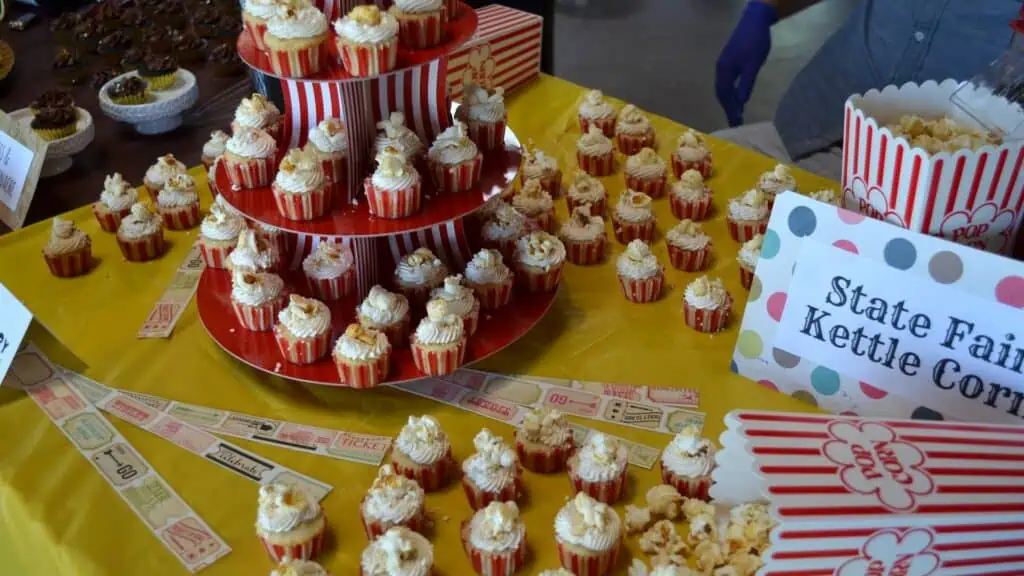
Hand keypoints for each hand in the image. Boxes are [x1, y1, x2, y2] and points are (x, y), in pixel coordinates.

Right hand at [715, 1, 776, 126]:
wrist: (755, 21)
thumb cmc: (755, 43)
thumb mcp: (753, 65)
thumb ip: (746, 84)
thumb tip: (741, 103)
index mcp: (724, 71)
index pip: (725, 95)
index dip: (730, 109)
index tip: (736, 122)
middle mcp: (720, 69)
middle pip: (721, 93)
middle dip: (728, 107)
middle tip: (735, 122)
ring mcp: (724, 64)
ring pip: (724, 87)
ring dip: (729, 100)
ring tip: (736, 112)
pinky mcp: (729, 61)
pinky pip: (727, 81)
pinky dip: (731, 91)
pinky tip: (738, 96)